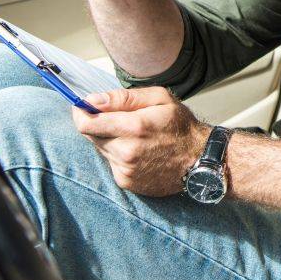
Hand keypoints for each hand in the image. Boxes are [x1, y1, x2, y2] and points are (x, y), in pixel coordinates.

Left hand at [74, 87, 208, 195]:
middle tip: (121, 120)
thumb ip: (123, 98)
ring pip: (101, 149)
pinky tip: (138, 151)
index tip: (83, 106)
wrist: (200, 160)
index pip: (86, 123)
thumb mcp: (159, 99)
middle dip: (100, 124)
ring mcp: (125, 169)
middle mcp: (126, 152)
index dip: (80, 112)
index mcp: (134, 127)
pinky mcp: (126, 181)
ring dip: (110, 140)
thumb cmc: (181, 126)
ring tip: (135, 137)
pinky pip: (111, 162)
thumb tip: (92, 101)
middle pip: (91, 136)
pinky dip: (118, 154)